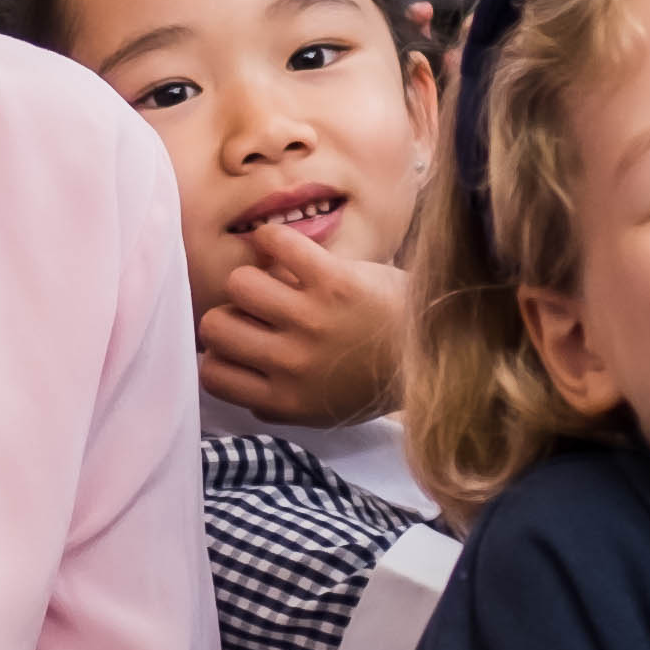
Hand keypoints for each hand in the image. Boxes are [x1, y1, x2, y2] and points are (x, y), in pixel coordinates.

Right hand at [197, 222, 414, 427]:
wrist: (436, 353)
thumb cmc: (375, 381)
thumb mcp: (321, 411)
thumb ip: (276, 401)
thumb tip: (236, 379)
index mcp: (284, 399)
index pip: (212, 374)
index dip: (216, 354)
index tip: (235, 344)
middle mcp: (290, 363)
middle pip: (216, 326)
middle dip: (230, 314)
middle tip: (255, 311)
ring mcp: (310, 320)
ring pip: (240, 283)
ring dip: (254, 277)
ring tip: (273, 278)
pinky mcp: (332, 280)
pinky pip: (277, 244)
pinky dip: (272, 238)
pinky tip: (281, 247)